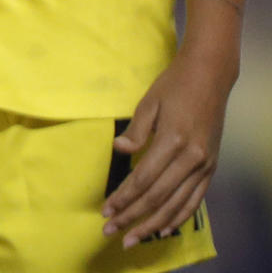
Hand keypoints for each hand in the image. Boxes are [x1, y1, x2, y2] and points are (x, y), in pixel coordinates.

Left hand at [102, 48, 235, 246]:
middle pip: (158, 197)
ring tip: (133, 238)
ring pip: (176, 204)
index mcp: (174, 141)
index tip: (106, 210)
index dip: (124, 197)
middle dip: (133, 217)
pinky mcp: (212, 168)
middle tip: (111, 232)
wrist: (209, 78)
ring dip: (153, 224)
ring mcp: (205, 166)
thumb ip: (135, 131)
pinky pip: (195, 200)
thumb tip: (119, 151)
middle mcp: (192, 159)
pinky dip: (179, 217)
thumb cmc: (173, 86)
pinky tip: (164, 229)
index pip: (143, 179)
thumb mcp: (148, 102)